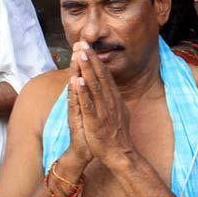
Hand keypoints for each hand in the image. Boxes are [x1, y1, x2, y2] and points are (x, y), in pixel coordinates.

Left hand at [70, 41, 132, 163]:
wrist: (120, 153)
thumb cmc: (117, 135)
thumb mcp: (119, 113)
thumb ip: (114, 100)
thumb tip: (113, 91)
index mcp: (114, 98)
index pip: (105, 74)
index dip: (95, 60)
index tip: (88, 47)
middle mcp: (110, 101)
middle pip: (100, 75)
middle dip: (90, 58)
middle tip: (82, 43)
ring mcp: (103, 110)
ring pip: (94, 86)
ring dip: (86, 69)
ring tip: (80, 55)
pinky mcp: (96, 121)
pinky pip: (88, 104)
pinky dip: (83, 92)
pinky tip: (78, 81)